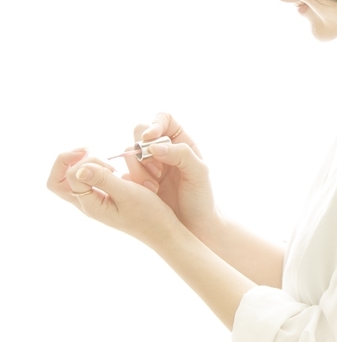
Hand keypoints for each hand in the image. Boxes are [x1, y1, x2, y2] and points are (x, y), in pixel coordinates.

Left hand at [48, 149, 178, 247]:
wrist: (162, 230)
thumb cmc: (148, 213)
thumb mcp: (128, 193)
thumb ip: (103, 180)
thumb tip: (78, 170)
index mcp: (90, 204)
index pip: (69, 175)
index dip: (82, 161)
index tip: (103, 160)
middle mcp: (87, 202)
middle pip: (59, 180)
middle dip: (68, 161)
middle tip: (88, 150)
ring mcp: (94, 200)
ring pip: (72, 178)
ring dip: (86, 164)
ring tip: (108, 165)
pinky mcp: (103, 196)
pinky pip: (87, 179)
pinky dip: (96, 168)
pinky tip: (112, 169)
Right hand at [123, 112, 221, 241]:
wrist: (193, 227)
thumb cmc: (201, 197)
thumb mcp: (198, 172)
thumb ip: (181, 154)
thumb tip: (153, 145)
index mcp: (180, 141)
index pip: (163, 119)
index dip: (154, 124)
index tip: (150, 137)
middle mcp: (163, 150)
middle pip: (141, 133)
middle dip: (144, 150)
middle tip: (157, 170)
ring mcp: (148, 165)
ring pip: (130, 153)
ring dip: (140, 169)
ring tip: (156, 186)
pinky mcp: (137, 181)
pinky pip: (125, 173)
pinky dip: (133, 181)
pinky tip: (149, 192)